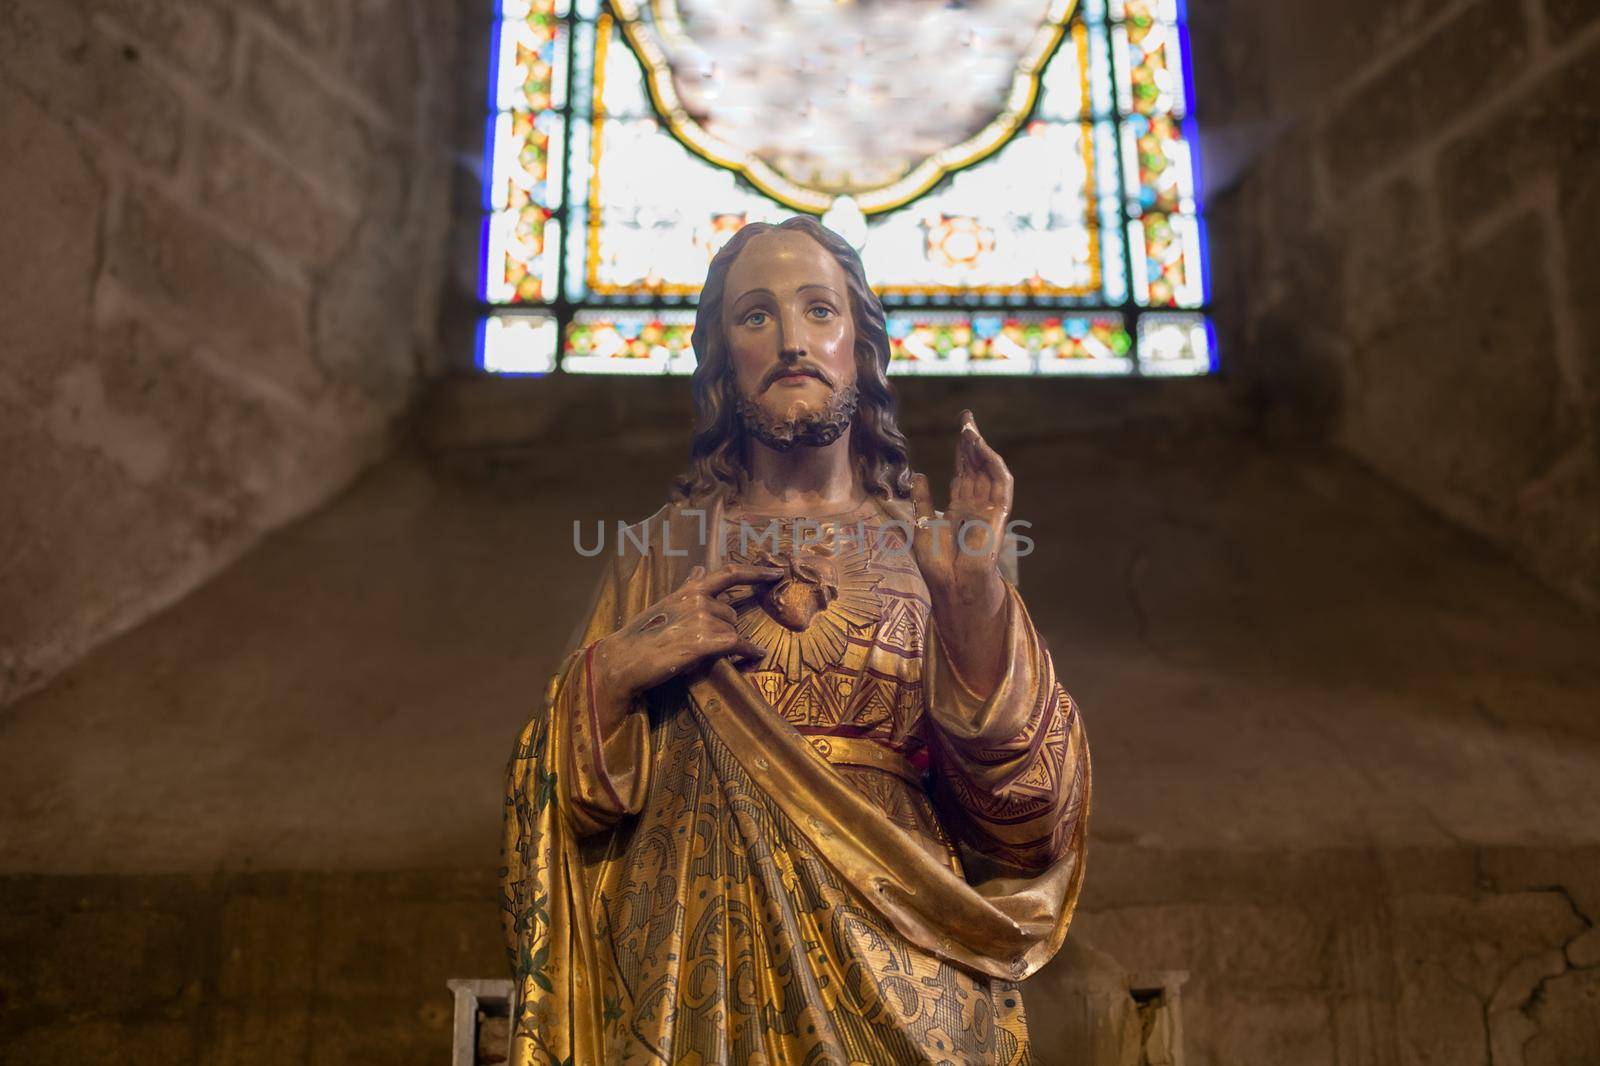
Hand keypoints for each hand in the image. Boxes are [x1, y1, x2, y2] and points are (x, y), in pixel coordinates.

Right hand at [591, 563, 781, 718]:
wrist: (624, 659)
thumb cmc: (642, 635)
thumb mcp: (665, 604)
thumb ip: (687, 587)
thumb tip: (699, 568)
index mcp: (689, 590)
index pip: (729, 574)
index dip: (756, 572)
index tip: (776, 573)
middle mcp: (698, 600)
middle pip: (731, 613)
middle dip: (725, 626)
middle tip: (705, 642)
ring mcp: (702, 620)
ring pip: (732, 630)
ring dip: (727, 642)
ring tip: (707, 653)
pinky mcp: (704, 642)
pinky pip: (737, 644)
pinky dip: (749, 651)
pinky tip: (755, 656)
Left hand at [910, 409, 1011, 615]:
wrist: (953, 584)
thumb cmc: (937, 563)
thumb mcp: (922, 524)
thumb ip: (924, 500)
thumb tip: (919, 473)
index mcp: (959, 509)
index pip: (963, 473)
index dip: (961, 452)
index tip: (960, 429)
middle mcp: (976, 506)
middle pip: (976, 468)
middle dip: (972, 444)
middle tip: (966, 420)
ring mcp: (988, 509)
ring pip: (989, 472)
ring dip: (982, 450)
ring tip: (971, 430)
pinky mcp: (998, 514)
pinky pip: (1001, 484)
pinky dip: (993, 464)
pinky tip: (982, 448)